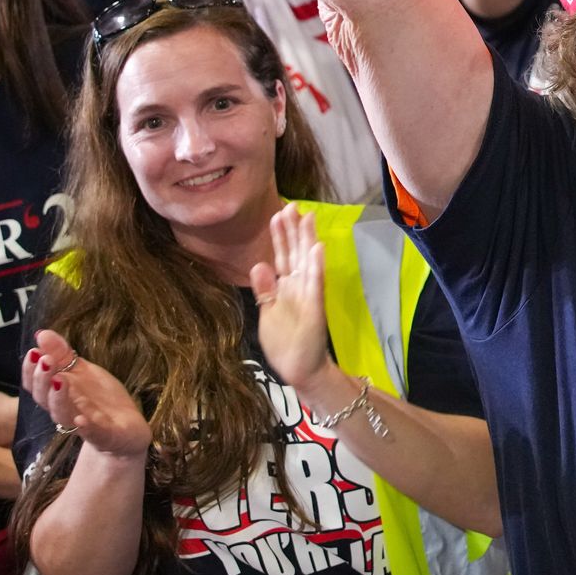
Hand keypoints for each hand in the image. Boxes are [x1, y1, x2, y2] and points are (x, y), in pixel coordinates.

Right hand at [26, 331, 150, 458]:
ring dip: (58, 398)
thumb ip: (62, 355)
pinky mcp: (104, 435)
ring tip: (60, 379)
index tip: (33, 352)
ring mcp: (83, 424)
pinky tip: (82, 419)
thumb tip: (41, 333)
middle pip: (43, 398)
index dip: (30, 370)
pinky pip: (92, 433)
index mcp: (57, 394)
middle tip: (45, 360)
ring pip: (63, 415)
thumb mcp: (82, 371)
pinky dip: (86, 427)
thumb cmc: (99, 399)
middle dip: (42, 379)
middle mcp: (65, 410)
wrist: (126, 429)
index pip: (34, 384)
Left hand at [250, 205, 333, 388]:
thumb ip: (265, 290)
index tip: (278, 212)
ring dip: (307, 240)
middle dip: (294, 229)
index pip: (281, 256)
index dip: (280, 235)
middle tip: (293, 205)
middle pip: (295, 253)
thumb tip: (258, 264)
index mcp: (286, 287)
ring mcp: (309, 296)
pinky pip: (315, 285)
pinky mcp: (315, 308)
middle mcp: (298, 287)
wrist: (301, 369)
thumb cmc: (285, 343)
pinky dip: (316, 267)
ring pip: (307, 262)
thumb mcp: (267, 314)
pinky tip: (317, 249)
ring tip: (308, 218)